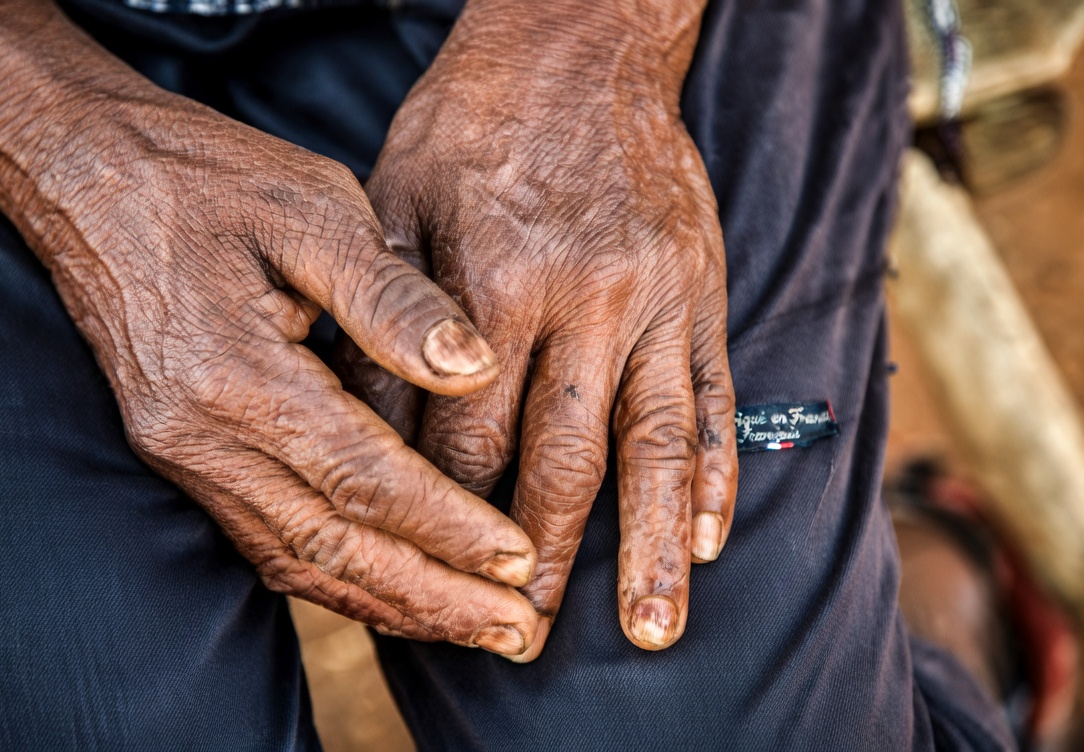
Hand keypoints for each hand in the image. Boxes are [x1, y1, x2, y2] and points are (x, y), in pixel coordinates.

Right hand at [0, 1, 538, 655]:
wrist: (82, 173)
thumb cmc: (205, 177)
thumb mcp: (310, 206)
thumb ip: (391, 298)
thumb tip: (472, 369)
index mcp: (235, 376)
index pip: (363, 480)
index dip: (448, 528)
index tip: (520, 563)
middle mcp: (199, 437)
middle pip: (333, 548)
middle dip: (432, 598)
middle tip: (515, 633)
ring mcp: (182, 454)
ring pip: (296, 560)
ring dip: (389, 602)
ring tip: (471, 625)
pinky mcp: (182, 454)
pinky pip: (266, 539)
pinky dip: (337, 576)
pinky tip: (392, 587)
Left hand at [354, 0, 738, 655]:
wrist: (581, 44)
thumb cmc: (474, 123)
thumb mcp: (397, 200)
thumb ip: (389, 316)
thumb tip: (366, 425)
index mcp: (496, 284)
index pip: (467, 437)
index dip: (447, 518)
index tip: (435, 578)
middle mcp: (585, 303)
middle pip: (563, 462)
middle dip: (544, 560)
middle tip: (529, 638)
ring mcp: (656, 302)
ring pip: (655, 446)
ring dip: (649, 547)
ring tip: (651, 628)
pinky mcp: (703, 293)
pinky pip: (716, 397)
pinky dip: (717, 473)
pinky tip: (708, 537)